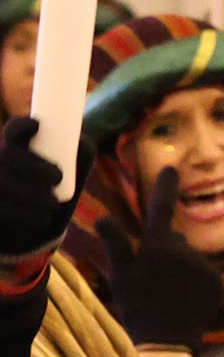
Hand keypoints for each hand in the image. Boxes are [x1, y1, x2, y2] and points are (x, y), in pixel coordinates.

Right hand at [0, 117, 91, 257]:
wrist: (34, 231)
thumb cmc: (54, 195)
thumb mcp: (70, 175)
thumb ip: (78, 156)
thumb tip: (82, 142)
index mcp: (16, 150)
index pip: (14, 131)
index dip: (21, 125)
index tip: (37, 125)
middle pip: (6, 155)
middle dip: (33, 165)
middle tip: (56, 176)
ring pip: (4, 184)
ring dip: (34, 195)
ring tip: (52, 203)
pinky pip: (4, 212)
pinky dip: (27, 218)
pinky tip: (42, 220)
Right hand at [95, 168, 223, 352]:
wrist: (166, 341)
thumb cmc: (136, 307)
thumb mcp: (120, 276)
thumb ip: (115, 244)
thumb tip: (103, 218)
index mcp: (158, 247)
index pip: (161, 208)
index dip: (165, 186)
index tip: (171, 166)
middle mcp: (185, 252)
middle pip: (176, 242)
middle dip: (167, 253)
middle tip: (154, 281)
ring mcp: (204, 267)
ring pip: (191, 260)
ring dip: (182, 270)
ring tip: (168, 294)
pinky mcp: (218, 282)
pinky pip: (205, 275)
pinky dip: (197, 283)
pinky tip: (185, 300)